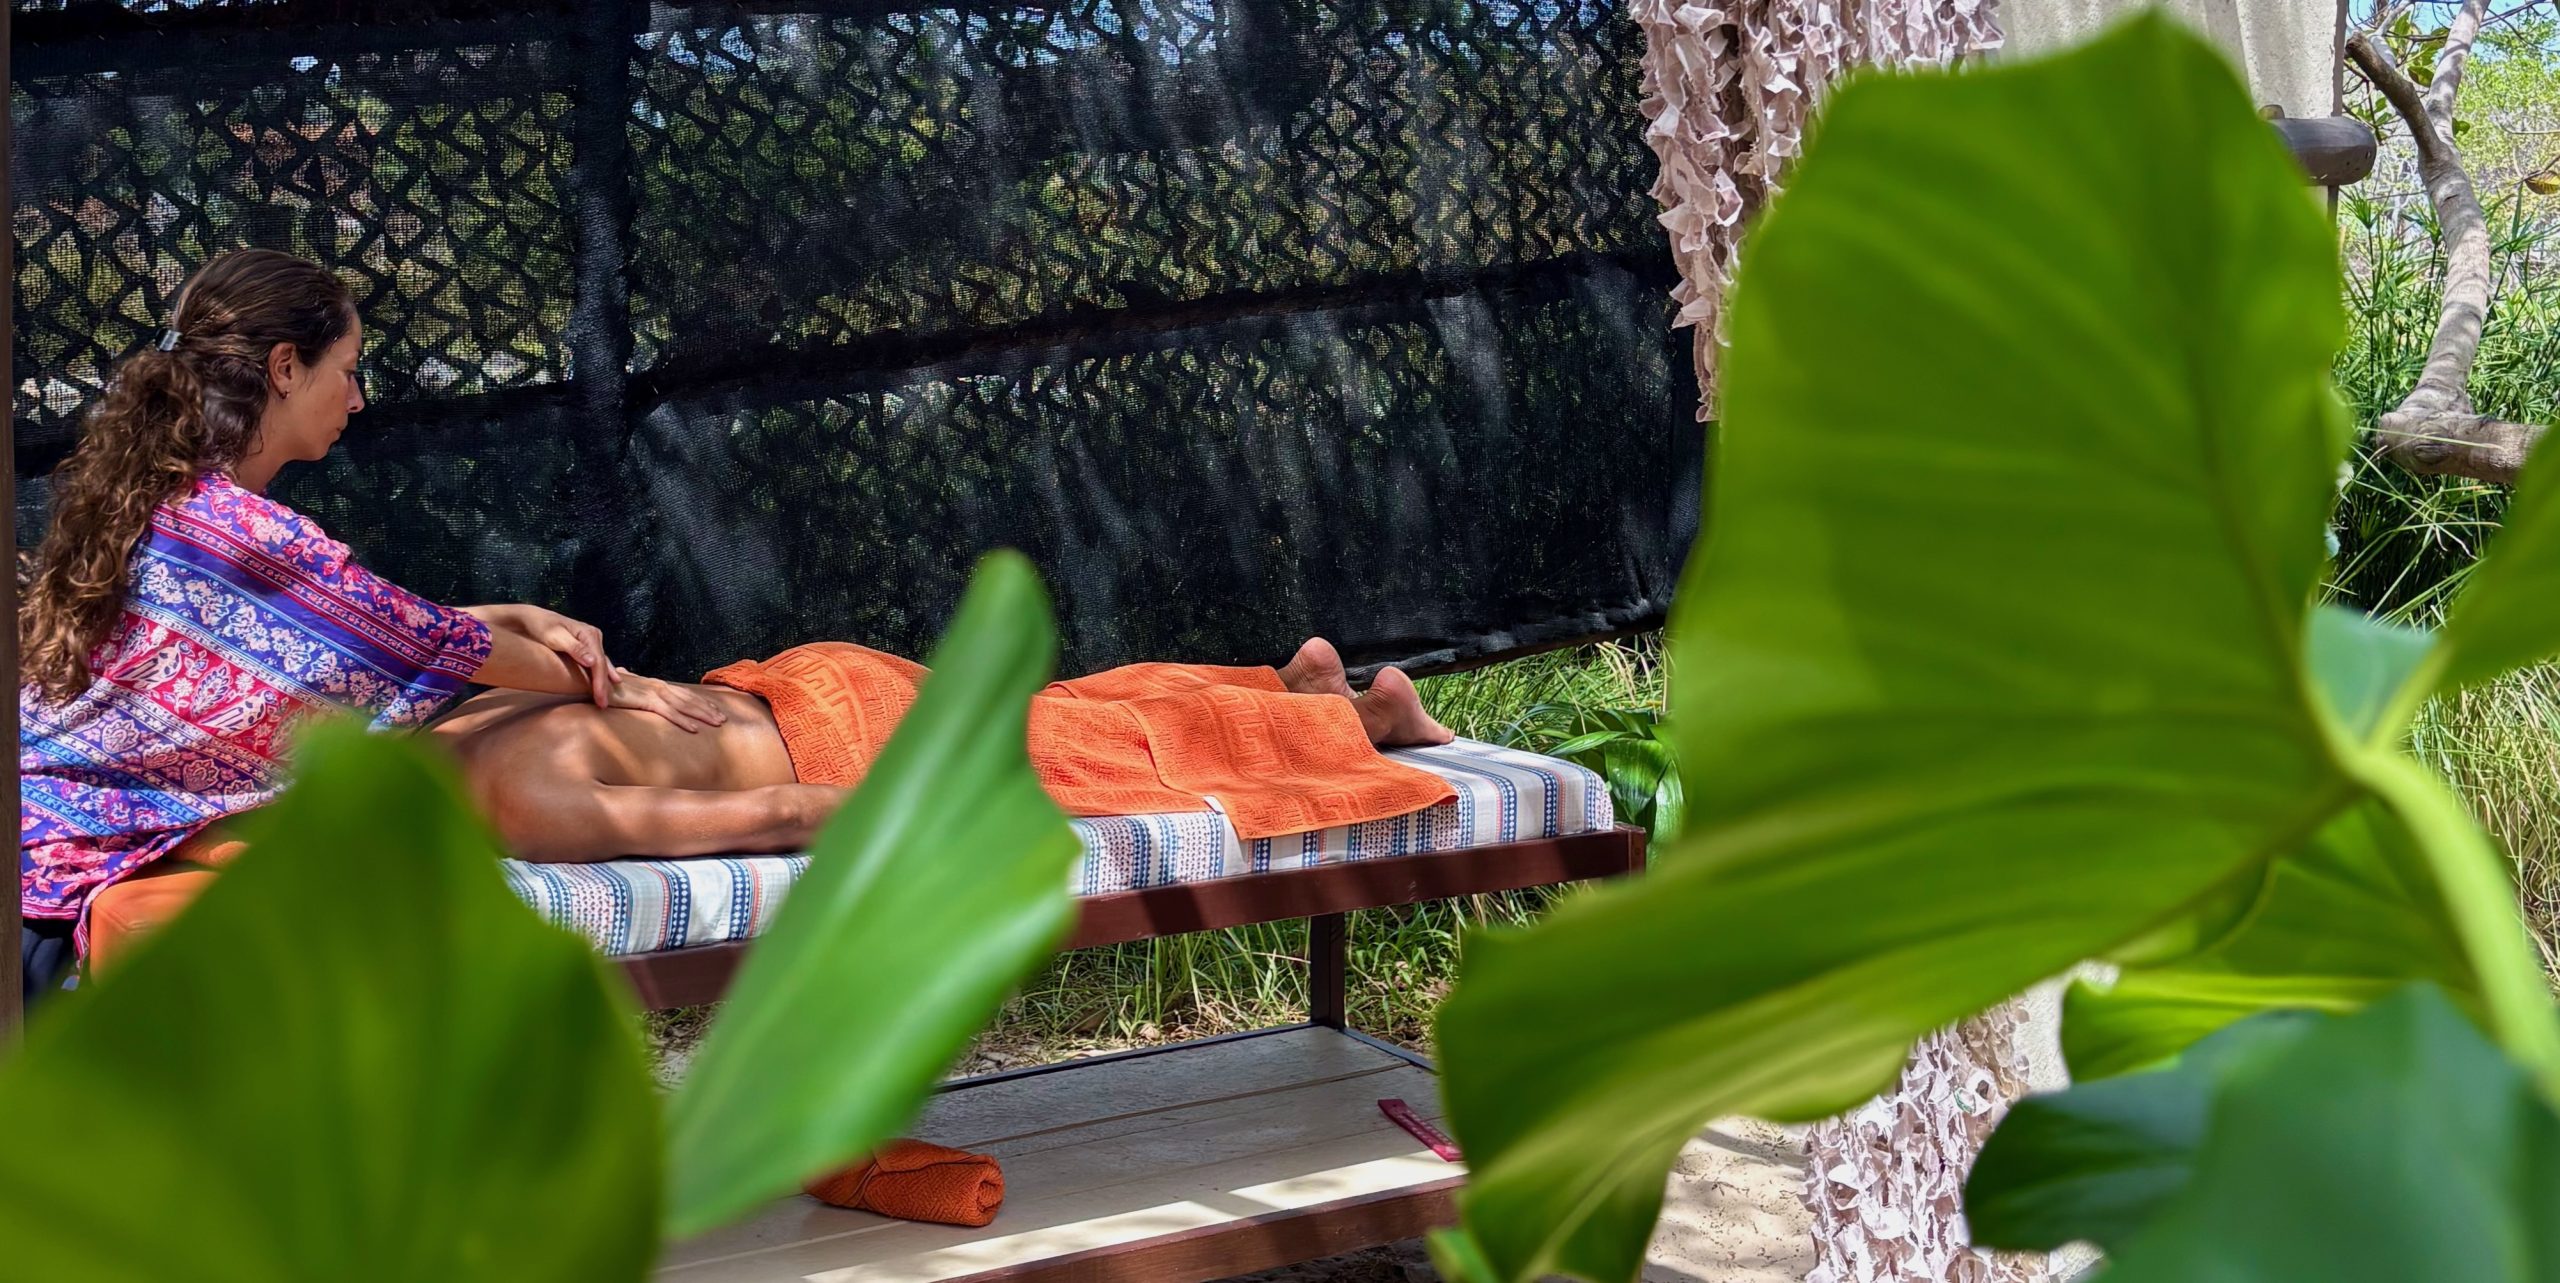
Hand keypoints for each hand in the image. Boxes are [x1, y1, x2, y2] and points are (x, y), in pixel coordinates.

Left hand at [472, 604, 616, 706]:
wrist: (530, 618)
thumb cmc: (540, 627)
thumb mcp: (554, 636)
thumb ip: (575, 648)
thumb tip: (593, 661)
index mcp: (589, 634)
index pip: (598, 662)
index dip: (600, 681)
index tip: (599, 698)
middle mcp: (594, 636)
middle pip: (602, 664)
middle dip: (604, 684)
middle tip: (603, 704)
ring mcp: (591, 640)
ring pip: (602, 663)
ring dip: (605, 680)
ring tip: (608, 696)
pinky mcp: (585, 645)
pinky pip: (597, 661)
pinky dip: (602, 672)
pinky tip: (609, 680)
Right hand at [606, 669, 730, 733]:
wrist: (591, 680)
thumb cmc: (605, 684)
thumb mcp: (622, 685)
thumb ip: (629, 681)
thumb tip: (626, 673)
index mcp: (656, 684)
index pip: (683, 694)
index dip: (700, 702)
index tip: (713, 709)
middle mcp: (659, 686)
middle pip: (689, 699)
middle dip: (708, 709)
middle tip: (724, 719)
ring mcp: (654, 692)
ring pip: (685, 706)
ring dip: (703, 716)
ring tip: (717, 724)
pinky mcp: (646, 701)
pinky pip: (669, 713)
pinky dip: (683, 721)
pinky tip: (695, 730)